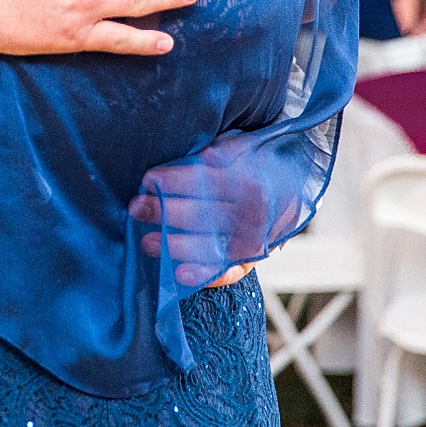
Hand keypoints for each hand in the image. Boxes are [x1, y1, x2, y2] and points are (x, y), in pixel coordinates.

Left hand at [130, 138, 295, 288]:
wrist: (288, 193)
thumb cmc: (253, 168)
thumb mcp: (243, 150)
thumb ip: (222, 151)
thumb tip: (201, 154)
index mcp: (250, 182)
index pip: (209, 181)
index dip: (177, 180)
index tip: (149, 179)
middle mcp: (252, 214)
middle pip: (204, 214)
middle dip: (166, 211)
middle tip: (137, 208)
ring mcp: (250, 241)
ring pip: (211, 245)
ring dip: (176, 246)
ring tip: (147, 242)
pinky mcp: (246, 262)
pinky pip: (226, 273)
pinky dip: (204, 275)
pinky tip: (180, 274)